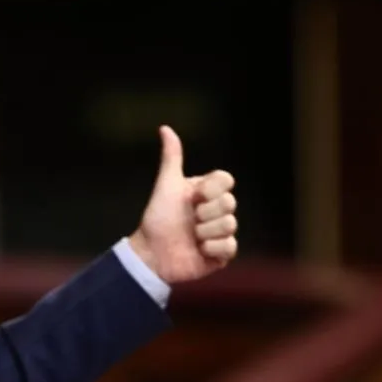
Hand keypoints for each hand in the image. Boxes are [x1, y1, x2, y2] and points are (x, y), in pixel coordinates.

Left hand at [128, 126, 237, 283]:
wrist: (151, 253)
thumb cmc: (157, 217)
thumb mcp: (166, 185)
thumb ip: (172, 158)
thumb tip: (165, 128)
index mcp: (206, 192)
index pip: (226, 180)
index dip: (212, 189)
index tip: (194, 196)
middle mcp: (216, 210)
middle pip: (230, 203)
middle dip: (205, 212)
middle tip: (190, 219)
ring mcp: (220, 232)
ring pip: (230, 225)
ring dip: (206, 231)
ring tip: (191, 236)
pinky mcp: (221, 253)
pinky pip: (230, 246)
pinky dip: (212, 248)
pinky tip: (198, 250)